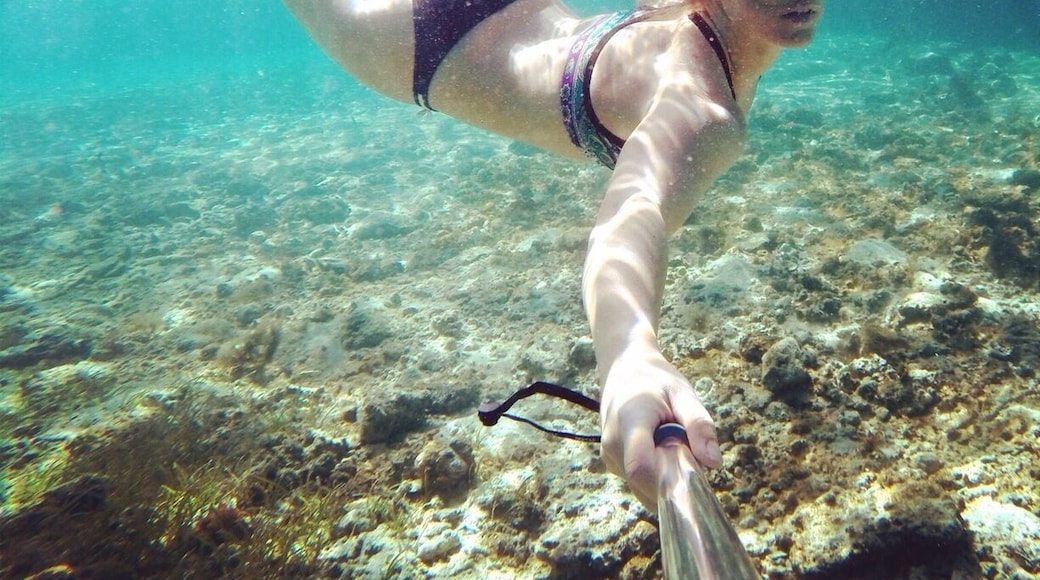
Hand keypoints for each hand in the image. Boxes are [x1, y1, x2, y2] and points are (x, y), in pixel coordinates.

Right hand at [599, 348, 720, 509]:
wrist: (624, 371)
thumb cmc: (656, 381)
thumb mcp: (683, 394)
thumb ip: (698, 425)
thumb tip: (714, 462)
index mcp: (629, 421)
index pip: (640, 467)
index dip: (669, 480)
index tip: (694, 472)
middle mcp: (613, 444)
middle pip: (646, 483)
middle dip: (674, 480)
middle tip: (687, 452)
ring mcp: (610, 457)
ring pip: (644, 488)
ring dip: (666, 480)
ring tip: (672, 447)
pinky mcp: (612, 464)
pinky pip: (639, 483)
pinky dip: (656, 477)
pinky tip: (660, 452)